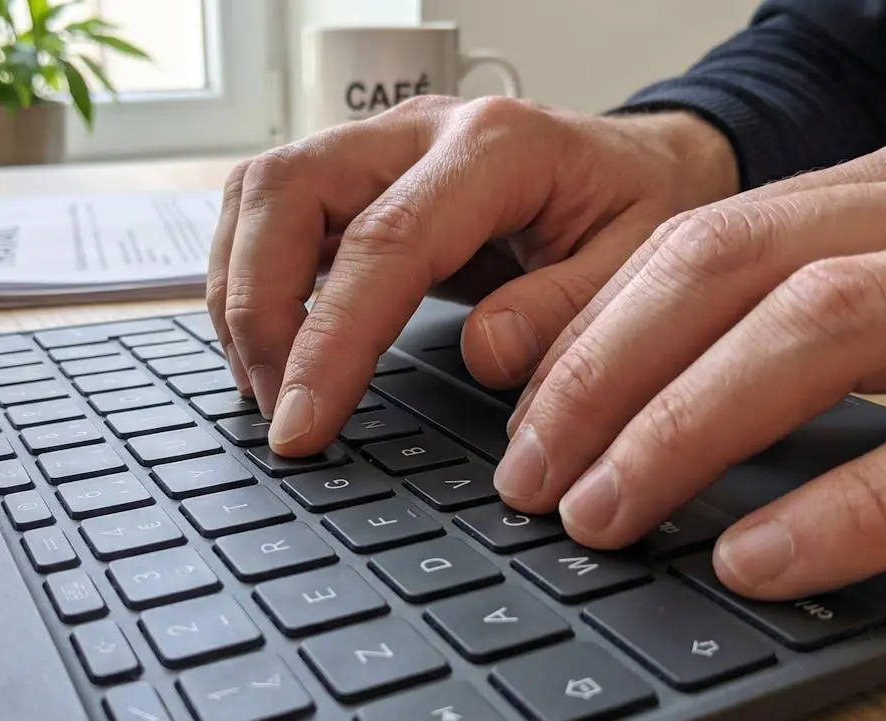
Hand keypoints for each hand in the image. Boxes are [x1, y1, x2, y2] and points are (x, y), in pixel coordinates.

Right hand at [206, 96, 737, 454]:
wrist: (638, 166)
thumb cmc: (637, 210)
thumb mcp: (643, 266)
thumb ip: (570, 312)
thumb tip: (484, 354)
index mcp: (496, 147)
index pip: (384, 242)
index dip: (328, 340)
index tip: (301, 424)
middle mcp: (420, 132)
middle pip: (286, 190)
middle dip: (257, 308)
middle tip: (275, 408)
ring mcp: (378, 148)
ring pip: (259, 193)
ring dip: (242, 294)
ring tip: (268, 386)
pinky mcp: (356, 176)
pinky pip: (270, 211)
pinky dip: (252, 280)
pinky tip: (273, 346)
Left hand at [497, 129, 885, 599]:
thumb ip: (815, 317)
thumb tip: (640, 407)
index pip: (708, 239)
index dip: (596, 329)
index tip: (522, 414)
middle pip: (736, 267)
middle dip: (607, 375)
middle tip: (531, 478)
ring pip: (827, 327)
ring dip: (687, 427)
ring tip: (604, 514)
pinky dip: (852, 504)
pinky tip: (760, 558)